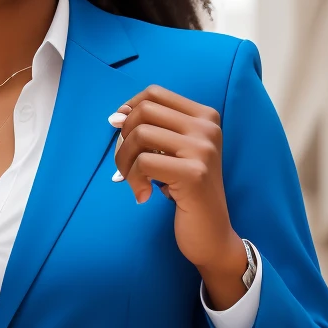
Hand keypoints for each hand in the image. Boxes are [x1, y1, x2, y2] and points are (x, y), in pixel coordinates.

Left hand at [110, 86, 245, 308]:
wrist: (212, 234)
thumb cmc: (188, 193)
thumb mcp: (176, 153)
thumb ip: (154, 131)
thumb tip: (115, 117)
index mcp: (205, 117)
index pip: (155, 93)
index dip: (129, 108)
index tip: (120, 131)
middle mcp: (208, 128)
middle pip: (144, 111)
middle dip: (124, 137)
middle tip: (126, 164)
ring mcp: (203, 149)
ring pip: (140, 135)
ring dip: (124, 160)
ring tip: (132, 180)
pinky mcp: (193, 173)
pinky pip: (143, 163)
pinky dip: (133, 180)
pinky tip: (143, 195)